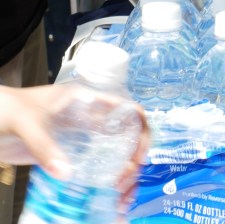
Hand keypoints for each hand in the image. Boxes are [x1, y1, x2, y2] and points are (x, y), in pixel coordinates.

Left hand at [0, 85, 148, 210]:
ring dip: (122, 171)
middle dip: (134, 156)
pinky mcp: (65, 153)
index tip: (139, 154)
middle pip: (125, 135)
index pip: (127, 110)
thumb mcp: (28, 123)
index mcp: (87, 100)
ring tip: (122, 192)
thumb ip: (45, 146)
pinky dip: (101, 180)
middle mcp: (88, 118)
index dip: (141, 129)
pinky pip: (90, 166)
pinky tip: (105, 194)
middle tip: (127, 179)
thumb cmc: (5, 108)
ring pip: (112, 152)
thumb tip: (67, 173)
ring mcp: (78, 136)